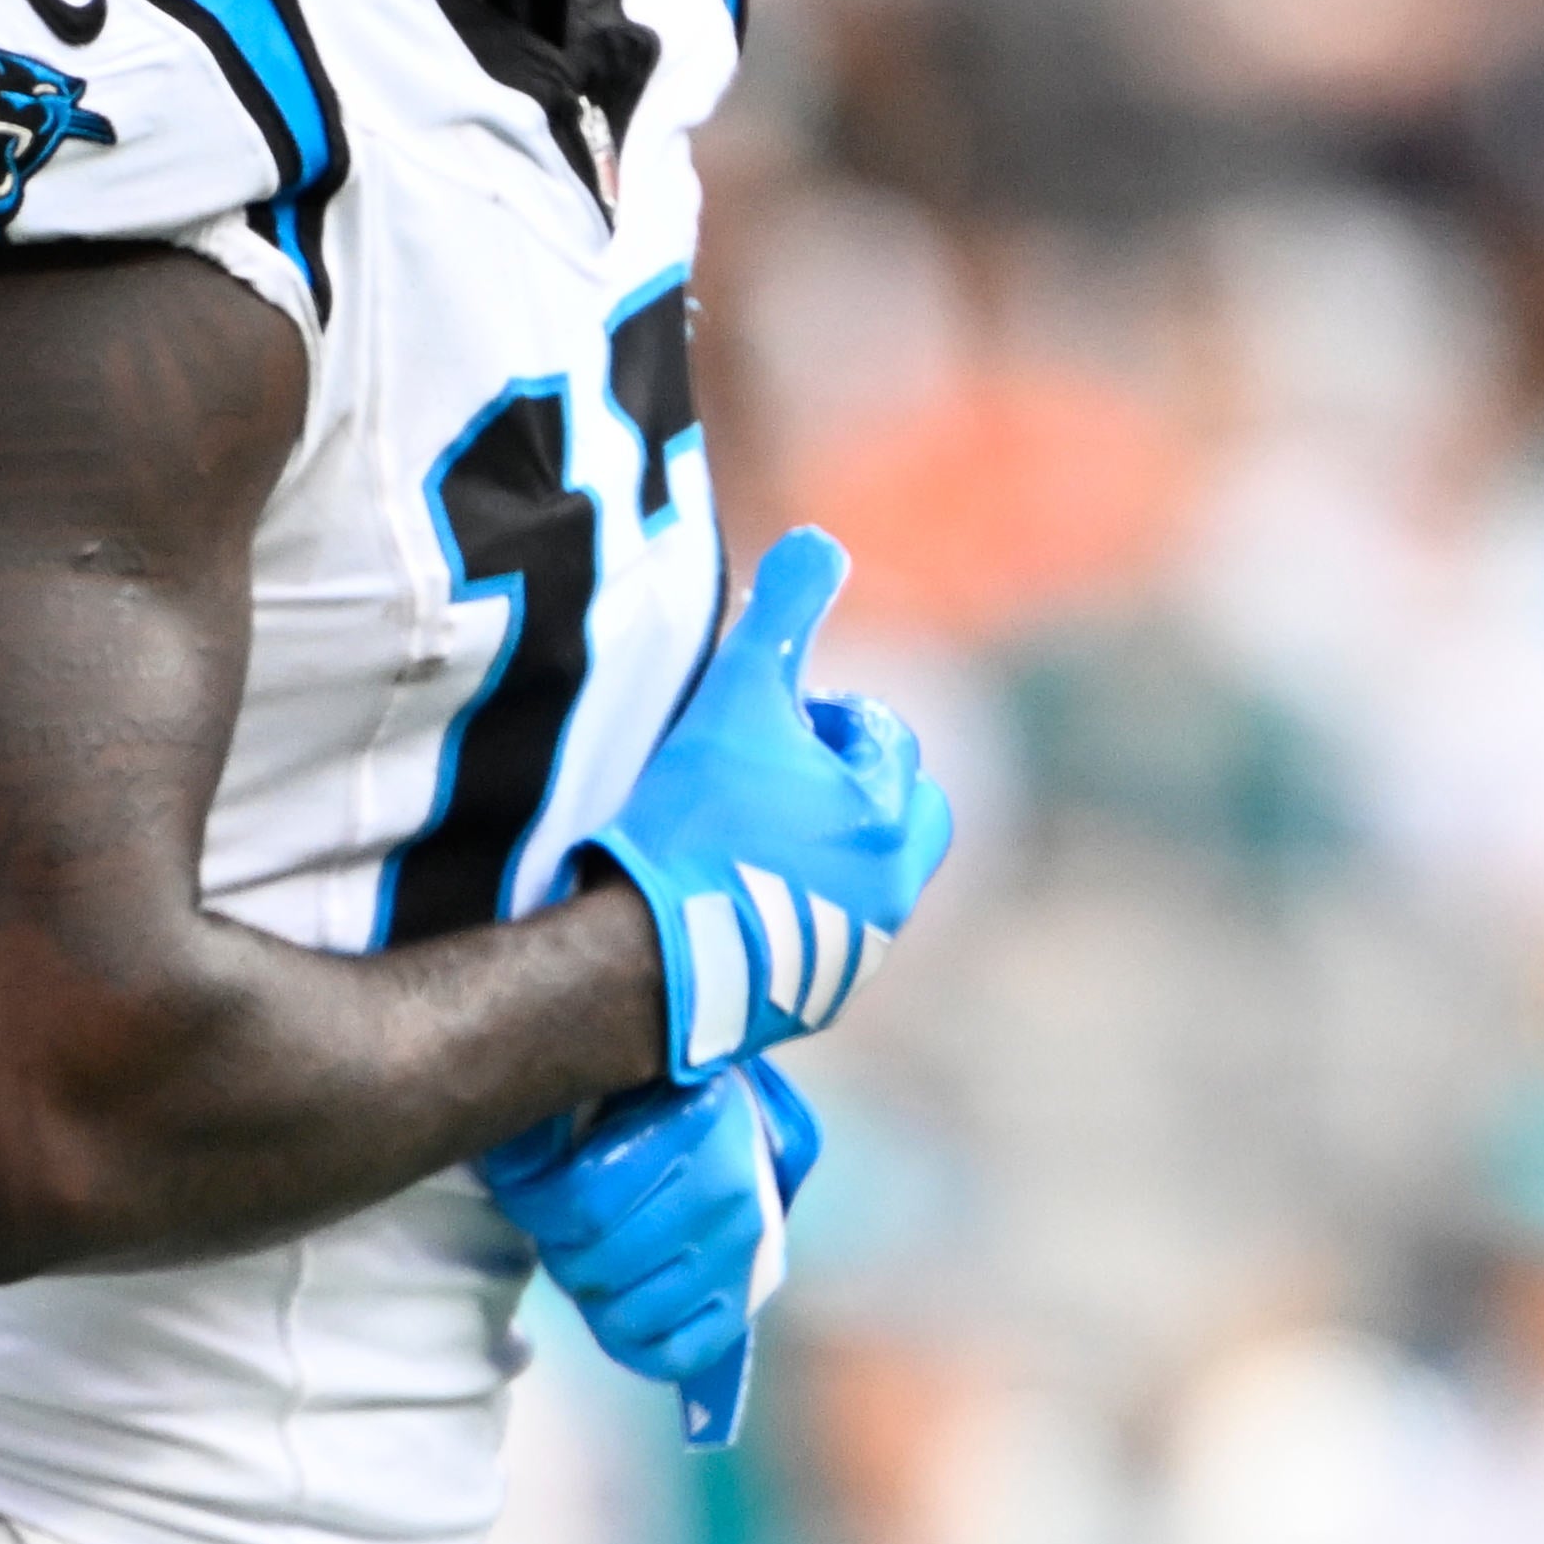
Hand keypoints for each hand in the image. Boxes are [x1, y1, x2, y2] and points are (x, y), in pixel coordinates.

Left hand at [480, 1061, 817, 1443]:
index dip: (532, 1206)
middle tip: (560, 1232)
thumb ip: (551, 1118)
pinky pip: (675, 1354)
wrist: (724, 1125)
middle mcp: (728, 1187)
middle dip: (561, 1252)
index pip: (584, 1201)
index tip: (523, 1193)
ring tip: (592, 1261)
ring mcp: (744, 1250)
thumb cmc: (642, 1103)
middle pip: (601, 1262)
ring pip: (630, 1316)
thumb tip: (515, 1165)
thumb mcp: (599, 1086)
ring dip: (590, 1297)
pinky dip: (631, 1343)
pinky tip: (618, 1306)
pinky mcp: (748, 1297)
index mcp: (694, 1120)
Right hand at [574, 529, 950, 1082]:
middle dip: (851, 787)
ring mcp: (858, 953)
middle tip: (772, 782)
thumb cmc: (693, 824)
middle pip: (900, 814)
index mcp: (887, 816)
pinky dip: (797, 911)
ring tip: (745, 839)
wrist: (643, 964)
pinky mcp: (815, 1002)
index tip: (764, 730)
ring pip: (868, 878)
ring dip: (825, 849)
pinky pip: (828, 940)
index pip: (881, 737)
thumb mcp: (736, 699)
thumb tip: (822, 542)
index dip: (822, 720)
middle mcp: (892, 890)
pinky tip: (731, 897)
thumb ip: (781, 616)